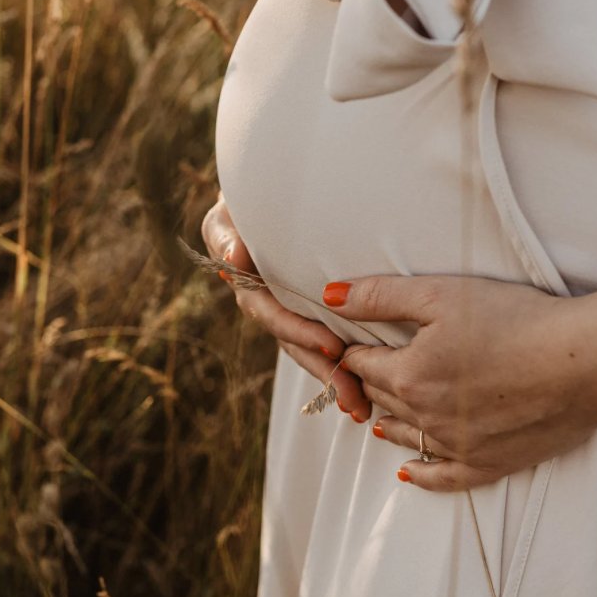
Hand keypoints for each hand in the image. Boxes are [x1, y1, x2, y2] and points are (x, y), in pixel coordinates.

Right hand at [201, 194, 370, 419]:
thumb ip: (226, 232)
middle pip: (296, 345)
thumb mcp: (232, 210)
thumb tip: (233, 258)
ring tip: (362, 406)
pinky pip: (329, 340)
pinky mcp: (314, 310)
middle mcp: (266, 302)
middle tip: (354, 396)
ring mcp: (290, 309)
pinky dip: (347, 363)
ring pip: (312, 350)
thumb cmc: (255, 193)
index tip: (331, 346)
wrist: (275, 190)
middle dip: (325, 372)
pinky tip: (370, 388)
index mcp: (246, 282)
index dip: (300, 332)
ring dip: (336, 379)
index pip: (272, 314)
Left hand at [326, 274, 596, 490]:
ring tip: (376, 414)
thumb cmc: (517, 320)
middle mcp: (424, 417)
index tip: (353, 343)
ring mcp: (455, 445)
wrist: (586, 361)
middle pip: (380, 398)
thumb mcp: (441, 295)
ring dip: (388, 420)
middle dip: (370, 382)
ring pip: (404, 435)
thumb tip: (328, 296)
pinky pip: (443, 478)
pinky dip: (421, 474)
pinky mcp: (488, 464)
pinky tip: (407, 472)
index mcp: (407, 375)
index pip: (360, 365)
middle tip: (366, 372)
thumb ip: (379, 296)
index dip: (354, 350)